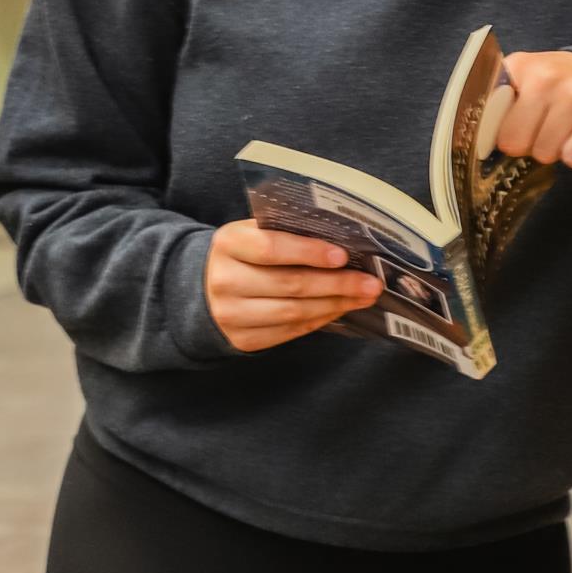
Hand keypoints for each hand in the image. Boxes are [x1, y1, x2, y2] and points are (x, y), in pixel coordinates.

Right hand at [205, 221, 381, 353]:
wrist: (200, 289)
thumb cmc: (241, 255)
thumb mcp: (251, 233)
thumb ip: (285, 233)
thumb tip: (341, 241)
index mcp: (228, 244)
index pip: (271, 248)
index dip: (308, 252)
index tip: (342, 255)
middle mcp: (225, 280)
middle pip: (289, 284)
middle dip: (336, 284)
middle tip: (370, 283)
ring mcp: (231, 314)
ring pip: (293, 312)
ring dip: (335, 305)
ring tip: (363, 297)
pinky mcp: (242, 339)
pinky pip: (289, 331)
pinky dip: (319, 320)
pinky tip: (340, 310)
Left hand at [496, 53, 571, 169]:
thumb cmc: (549, 85)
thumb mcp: (517, 82)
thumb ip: (494, 104)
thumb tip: (477, 142)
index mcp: (521, 66)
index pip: (491, 122)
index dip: (501, 133)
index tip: (511, 128)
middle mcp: (550, 75)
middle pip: (518, 144)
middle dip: (528, 144)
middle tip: (541, 127)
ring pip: (548, 153)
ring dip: (553, 149)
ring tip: (561, 128)